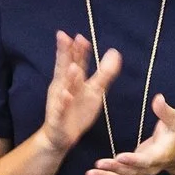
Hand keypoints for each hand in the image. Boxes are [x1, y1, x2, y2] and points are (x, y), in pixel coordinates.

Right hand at [37, 31, 121, 155]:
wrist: (61, 136)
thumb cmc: (77, 111)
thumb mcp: (95, 90)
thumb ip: (105, 72)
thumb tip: (115, 52)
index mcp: (72, 80)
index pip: (75, 61)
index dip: (77, 50)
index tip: (81, 37)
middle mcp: (64, 87)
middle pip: (65, 68)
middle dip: (65, 54)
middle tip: (65, 38)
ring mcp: (60, 101)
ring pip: (64, 87)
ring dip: (68, 77)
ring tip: (74, 67)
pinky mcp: (59, 117)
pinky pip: (61, 109)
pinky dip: (63, 102)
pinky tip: (67, 94)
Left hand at [85, 93, 174, 174]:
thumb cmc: (173, 134)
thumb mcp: (174, 121)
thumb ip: (165, 111)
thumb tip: (158, 98)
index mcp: (159, 156)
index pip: (146, 160)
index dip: (134, 160)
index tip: (120, 157)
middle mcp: (149, 169)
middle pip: (130, 172)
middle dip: (114, 169)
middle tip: (98, 164)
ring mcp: (140, 174)